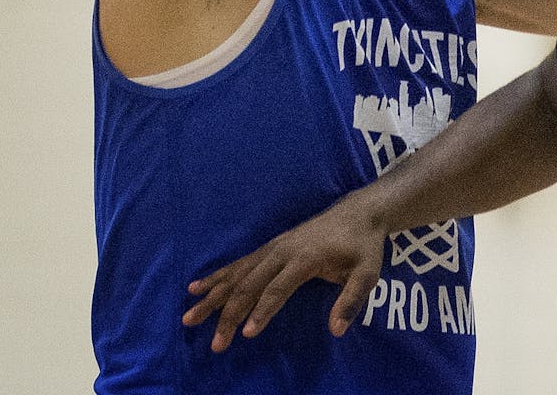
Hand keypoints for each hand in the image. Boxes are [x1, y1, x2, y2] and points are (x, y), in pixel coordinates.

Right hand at [182, 194, 387, 351]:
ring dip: (213, 297)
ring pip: (237, 274)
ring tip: (189, 318)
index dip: (262, 312)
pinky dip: (217, 277)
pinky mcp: (269, 246)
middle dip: (229, 315)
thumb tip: (336, 330)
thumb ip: (351, 300)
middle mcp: (282, 251)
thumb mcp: (368, 273)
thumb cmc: (363, 246)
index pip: (278, 289)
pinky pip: (239, 263)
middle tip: (216, 343)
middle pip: (249, 285)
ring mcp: (273, 247)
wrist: (359, 212)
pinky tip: (197, 287)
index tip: (246, 334)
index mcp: (305, 258)